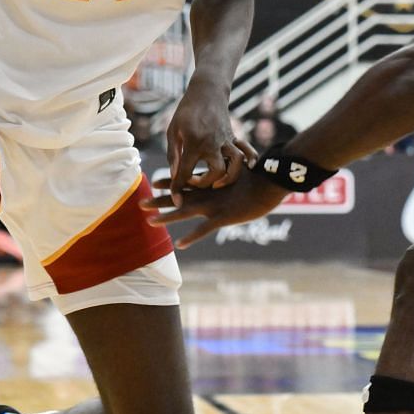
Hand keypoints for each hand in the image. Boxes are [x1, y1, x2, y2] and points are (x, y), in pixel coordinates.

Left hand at [144, 169, 286, 247]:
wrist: (272, 181)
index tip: (153, 182)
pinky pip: (204, 229)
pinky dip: (192, 236)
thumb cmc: (260, 176)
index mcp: (211, 183)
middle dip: (159, 200)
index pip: (186, 182)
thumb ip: (231, 172)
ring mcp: (214, 205)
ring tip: (150, 221)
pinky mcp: (223, 217)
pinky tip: (180, 244)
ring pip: (185, 212)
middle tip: (141, 203)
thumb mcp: (241, 172)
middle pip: (179, 197)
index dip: (169, 182)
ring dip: (167, 217)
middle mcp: (208, 193)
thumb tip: (229, 168)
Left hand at [166, 84, 256, 198]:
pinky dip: (250, 160)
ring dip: (228, 177)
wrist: (207, 91)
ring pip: (235, 164)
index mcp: (193, 143)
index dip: (177, 189)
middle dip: (206, 184)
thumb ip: (173, 154)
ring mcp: (226, 140)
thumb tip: (173, 175)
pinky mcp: (234, 137)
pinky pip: (247, 150)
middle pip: (215, 172)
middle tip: (195, 182)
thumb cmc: (186, 111)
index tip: (175, 200)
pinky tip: (248, 169)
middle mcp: (212, 143)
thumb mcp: (173, 131)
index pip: (185, 172)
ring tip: (217, 183)